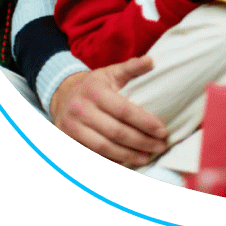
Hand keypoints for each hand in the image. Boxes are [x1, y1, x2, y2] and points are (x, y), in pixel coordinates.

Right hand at [50, 56, 167, 167]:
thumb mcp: (111, 72)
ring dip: (128, 156)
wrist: (62, 95)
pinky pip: (91, 156)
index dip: (145, 123)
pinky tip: (127, 163)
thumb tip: (152, 61)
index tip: (163, 131)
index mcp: (94, 91)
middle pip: (115, 132)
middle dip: (141, 142)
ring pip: (103, 148)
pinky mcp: (65, 141)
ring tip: (148, 158)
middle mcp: (79, 109)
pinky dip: (110, 162)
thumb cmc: (95, 85)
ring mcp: (70, 127)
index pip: (124, 110)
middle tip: (160, 147)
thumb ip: (132, 67)